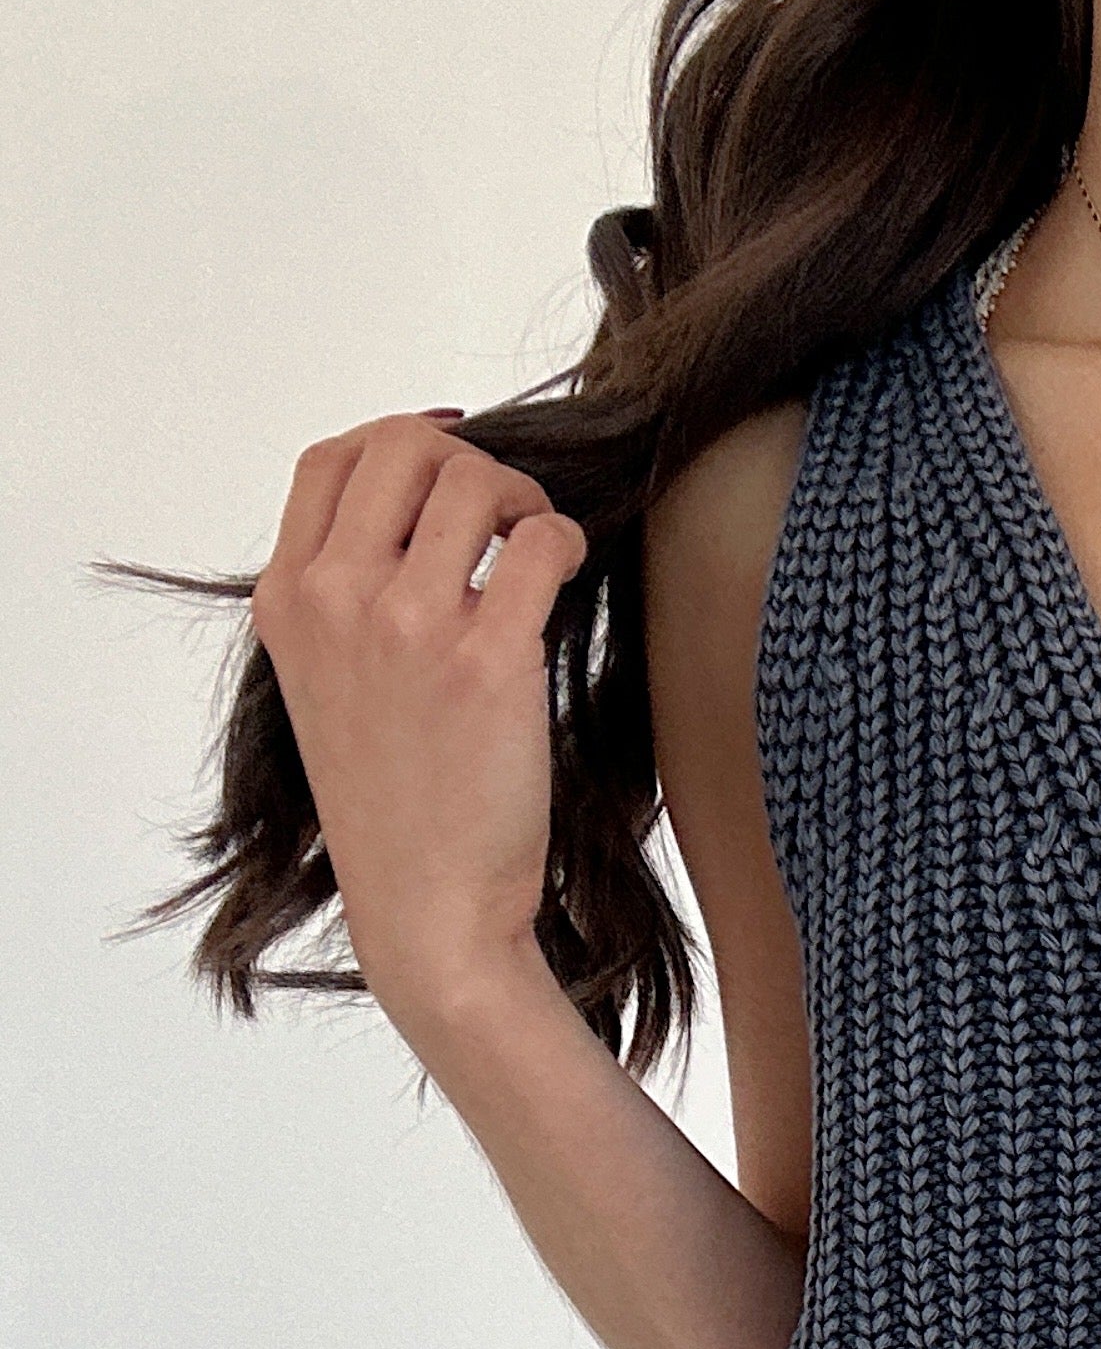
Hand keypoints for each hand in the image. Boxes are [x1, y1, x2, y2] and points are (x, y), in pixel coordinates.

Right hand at [249, 409, 587, 1030]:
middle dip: (473, 465)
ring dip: (524, 500)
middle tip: (507, 519)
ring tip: (540, 549)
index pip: (331, 459)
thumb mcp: (327, 686)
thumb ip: (346, 596)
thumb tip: (418, 505)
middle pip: (404, 447)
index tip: (450, 464)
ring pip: (476, 480)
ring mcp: (407, 624)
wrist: (426, 906)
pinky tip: (566, 574)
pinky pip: (538, 543)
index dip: (401, 442)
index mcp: (286, 599)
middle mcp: (335, 599)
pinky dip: (563, 541)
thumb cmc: (395, 804)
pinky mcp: (486, 659)